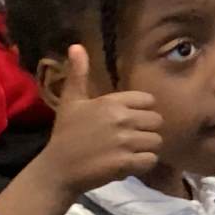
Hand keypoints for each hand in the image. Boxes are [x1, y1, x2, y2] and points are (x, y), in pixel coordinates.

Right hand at [33, 44, 163, 196]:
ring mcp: (125, 141)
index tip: (130, 120)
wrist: (57, 169)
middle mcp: (122, 119)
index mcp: (112, 102)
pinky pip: (151, 160)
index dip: (142, 111)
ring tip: (132, 151)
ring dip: (147, 148)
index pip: (148, 100)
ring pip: (156, 141)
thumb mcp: (71, 101)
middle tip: (133, 138)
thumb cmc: (66, 134)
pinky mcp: (126, 162)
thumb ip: (78, 74)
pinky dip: (144, 163)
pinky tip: (131, 163)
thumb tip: (76, 46)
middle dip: (147, 130)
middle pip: (156, 121)